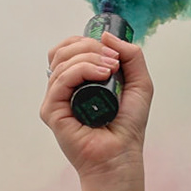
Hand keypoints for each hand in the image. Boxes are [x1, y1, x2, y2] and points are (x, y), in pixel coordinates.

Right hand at [40, 32, 153, 190]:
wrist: (121, 156)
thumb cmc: (128, 126)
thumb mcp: (140, 84)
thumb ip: (131, 56)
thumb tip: (105, 35)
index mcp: (77, 81)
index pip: (69, 49)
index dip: (86, 42)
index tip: (112, 51)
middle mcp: (63, 89)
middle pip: (63, 51)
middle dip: (90, 46)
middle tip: (114, 59)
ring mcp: (55, 100)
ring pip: (63, 62)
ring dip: (90, 58)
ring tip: (111, 69)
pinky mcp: (51, 112)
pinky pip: (61, 80)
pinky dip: (82, 70)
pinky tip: (102, 75)